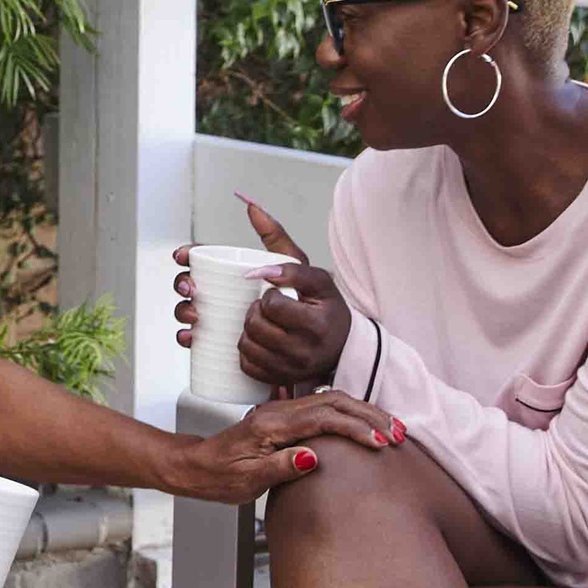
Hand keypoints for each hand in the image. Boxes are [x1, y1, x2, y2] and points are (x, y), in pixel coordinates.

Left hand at [177, 195, 353, 388]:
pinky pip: (247, 366)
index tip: (269, 291)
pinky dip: (245, 352)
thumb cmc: (325, 306)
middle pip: (255, 326)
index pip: (273, 305)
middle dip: (251, 312)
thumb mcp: (312, 273)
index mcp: (318, 321)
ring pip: (247, 346)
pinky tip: (255, 341)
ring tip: (259, 321)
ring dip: (246, 331)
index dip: (266, 296)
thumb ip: (280, 241)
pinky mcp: (281, 380)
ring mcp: (293, 369)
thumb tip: (250, 207)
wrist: (343, 347)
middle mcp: (307, 350)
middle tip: (261, 306)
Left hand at [180, 392, 404, 505]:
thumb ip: (280, 467)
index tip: (381, 443)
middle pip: (334, 402)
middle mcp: (278, 412)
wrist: (196, 467)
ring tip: (391, 429)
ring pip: (332, 401)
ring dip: (364, 413)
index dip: (356, 429)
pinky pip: (324, 408)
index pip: (324, 418)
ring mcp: (282, 412)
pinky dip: (350, 414)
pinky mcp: (285, 417)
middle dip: (370, 416)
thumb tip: (313, 458)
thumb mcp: (246, 482)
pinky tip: (366, 425)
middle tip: (398, 434)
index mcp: (271, 426)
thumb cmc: (218, 477)